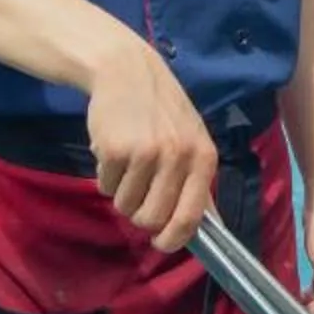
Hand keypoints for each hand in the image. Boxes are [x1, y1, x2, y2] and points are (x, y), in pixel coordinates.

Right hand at [85, 34, 217, 252]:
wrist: (126, 70)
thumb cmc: (162, 111)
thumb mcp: (191, 140)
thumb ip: (197, 183)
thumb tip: (210, 228)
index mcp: (204, 157)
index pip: (191, 217)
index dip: (173, 238)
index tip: (160, 242)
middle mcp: (178, 156)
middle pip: (152, 219)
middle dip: (140, 214)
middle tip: (137, 192)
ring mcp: (146, 153)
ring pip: (125, 206)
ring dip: (121, 192)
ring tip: (127, 164)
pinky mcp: (115, 150)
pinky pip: (104, 186)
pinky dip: (105, 176)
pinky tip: (114, 150)